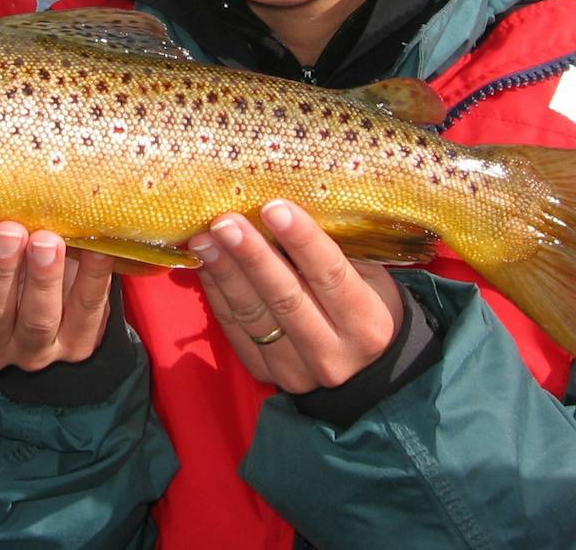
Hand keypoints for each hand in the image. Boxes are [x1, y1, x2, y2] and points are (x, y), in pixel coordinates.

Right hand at [0, 222, 114, 371]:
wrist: (53, 294)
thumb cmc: (0, 258)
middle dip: (0, 269)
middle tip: (9, 230)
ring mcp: (33, 348)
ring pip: (37, 320)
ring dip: (43, 278)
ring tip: (48, 241)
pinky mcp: (76, 344)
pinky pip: (87, 312)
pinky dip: (93, 278)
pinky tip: (97, 248)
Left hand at [188, 200, 402, 392]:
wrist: (365, 371)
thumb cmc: (368, 307)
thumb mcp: (371, 279)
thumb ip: (340, 250)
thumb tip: (295, 203)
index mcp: (367, 323)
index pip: (331, 276)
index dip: (302, 240)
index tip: (274, 207)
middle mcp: (332, 353)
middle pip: (286, 298)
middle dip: (253, 256)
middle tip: (226, 222)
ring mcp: (296, 370)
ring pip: (254, 316)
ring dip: (225, 274)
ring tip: (204, 239)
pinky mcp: (264, 373)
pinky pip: (235, 330)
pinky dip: (217, 295)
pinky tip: (204, 264)